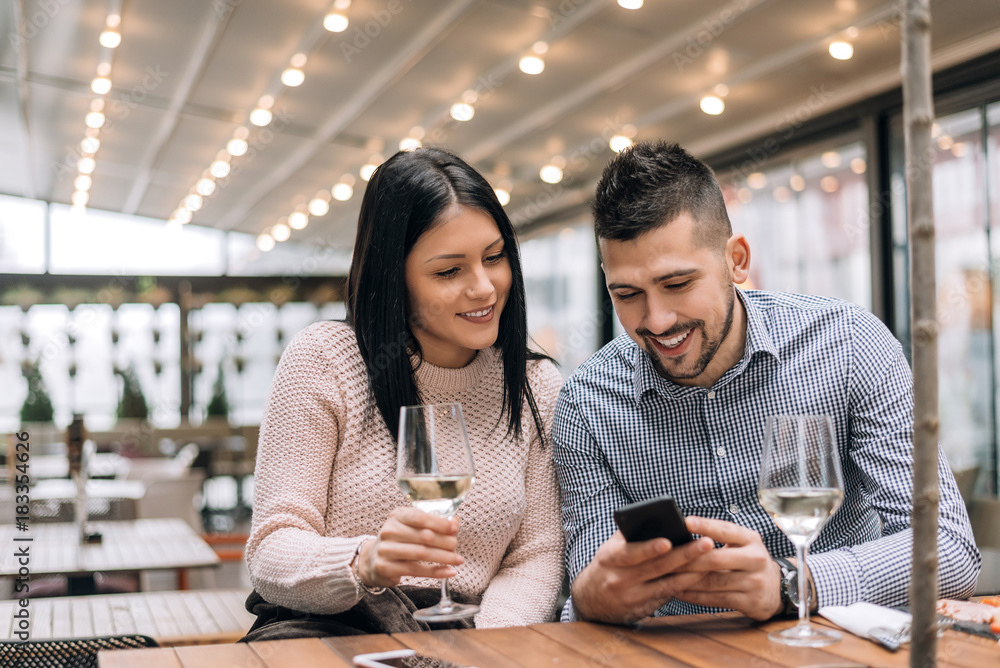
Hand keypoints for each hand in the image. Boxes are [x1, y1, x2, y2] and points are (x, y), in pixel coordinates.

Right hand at [357, 507, 463, 588]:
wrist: (372, 560)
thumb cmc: (399, 541)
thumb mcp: (412, 527)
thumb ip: (433, 524)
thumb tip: (455, 522)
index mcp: (397, 516)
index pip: (420, 517)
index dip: (440, 523)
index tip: (454, 529)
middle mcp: (389, 531)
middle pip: (423, 536)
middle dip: (445, 541)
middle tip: (456, 546)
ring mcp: (386, 550)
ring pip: (421, 554)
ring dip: (444, 557)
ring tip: (458, 559)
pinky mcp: (386, 568)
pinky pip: (416, 570)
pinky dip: (436, 572)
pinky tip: (449, 571)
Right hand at [571, 530, 713, 623]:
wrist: (591, 599)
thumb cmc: (608, 564)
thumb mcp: (610, 547)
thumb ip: (630, 534)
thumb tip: (658, 518)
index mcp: (610, 558)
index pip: (630, 552)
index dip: (649, 548)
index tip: (668, 541)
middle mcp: (619, 580)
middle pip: (656, 568)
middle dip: (684, 555)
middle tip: (706, 544)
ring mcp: (631, 598)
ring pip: (667, 585)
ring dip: (691, 572)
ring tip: (711, 560)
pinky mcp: (642, 611)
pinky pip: (668, 597)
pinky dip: (685, 586)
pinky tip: (702, 577)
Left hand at [671, 516, 783, 620]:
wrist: (777, 588)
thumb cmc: (748, 560)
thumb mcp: (742, 543)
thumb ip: (720, 536)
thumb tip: (683, 528)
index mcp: (751, 539)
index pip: (726, 530)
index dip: (705, 525)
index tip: (685, 521)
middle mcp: (755, 559)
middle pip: (716, 559)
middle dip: (688, 559)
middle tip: (666, 557)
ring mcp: (754, 582)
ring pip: (714, 581)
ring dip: (687, 580)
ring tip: (667, 575)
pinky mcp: (750, 602)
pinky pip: (717, 599)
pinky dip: (695, 596)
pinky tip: (680, 592)